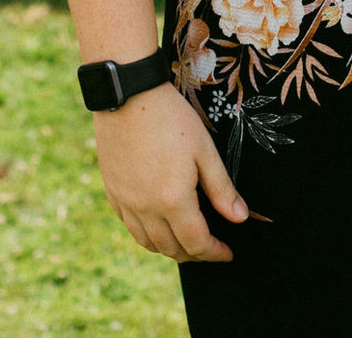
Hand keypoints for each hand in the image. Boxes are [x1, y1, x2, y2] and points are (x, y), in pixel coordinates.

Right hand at [92, 82, 247, 261]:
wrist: (127, 96)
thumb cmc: (171, 119)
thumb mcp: (204, 151)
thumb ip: (222, 189)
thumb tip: (239, 218)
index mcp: (173, 201)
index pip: (196, 243)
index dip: (214, 252)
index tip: (227, 253)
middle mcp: (146, 209)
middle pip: (171, 249)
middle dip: (194, 254)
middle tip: (210, 248)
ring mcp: (125, 202)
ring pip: (148, 242)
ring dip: (169, 249)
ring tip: (186, 242)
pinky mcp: (112, 192)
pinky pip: (130, 226)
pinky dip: (147, 234)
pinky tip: (158, 224)